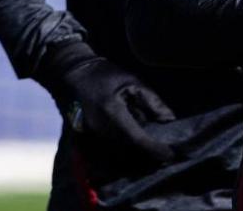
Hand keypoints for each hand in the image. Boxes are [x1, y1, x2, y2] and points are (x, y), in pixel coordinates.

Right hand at [36, 41, 174, 165]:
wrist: (71, 76)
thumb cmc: (104, 76)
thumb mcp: (133, 82)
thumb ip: (152, 101)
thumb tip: (169, 119)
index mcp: (112, 114)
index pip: (138, 139)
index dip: (155, 150)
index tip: (171, 155)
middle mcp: (99, 131)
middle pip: (127, 155)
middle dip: (147, 160)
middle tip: (163, 159)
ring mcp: (87, 139)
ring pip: (114, 162)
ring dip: (133, 165)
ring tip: (150, 162)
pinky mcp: (81, 143)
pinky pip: (100, 161)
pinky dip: (117, 165)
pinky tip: (130, 162)